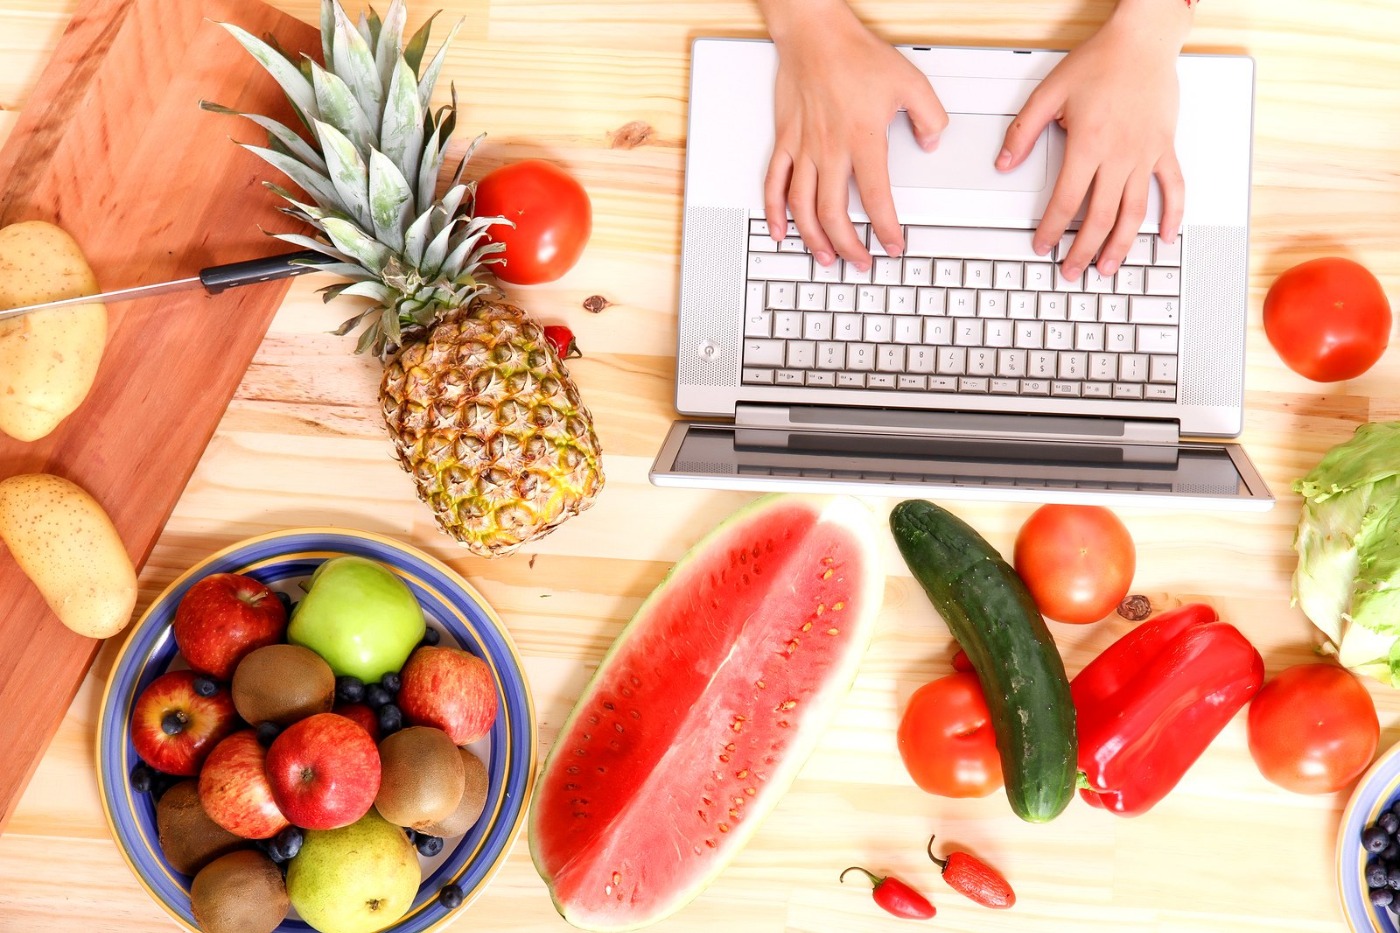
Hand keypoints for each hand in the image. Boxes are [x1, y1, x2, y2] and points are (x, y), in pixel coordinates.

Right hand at [760, 0, 946, 268]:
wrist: (815, 35)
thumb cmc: (855, 55)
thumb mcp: (910, 82)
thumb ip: (929, 116)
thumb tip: (933, 142)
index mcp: (862, 139)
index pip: (875, 197)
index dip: (885, 228)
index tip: (892, 246)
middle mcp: (829, 149)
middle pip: (834, 212)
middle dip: (848, 245)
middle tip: (860, 262)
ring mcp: (803, 148)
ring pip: (802, 206)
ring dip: (813, 238)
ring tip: (825, 257)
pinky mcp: (785, 141)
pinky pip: (774, 183)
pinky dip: (775, 212)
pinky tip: (780, 230)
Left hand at [998, 0, 1192, 279]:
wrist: (1143, 41)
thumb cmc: (1100, 62)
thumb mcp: (1048, 93)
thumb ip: (1023, 131)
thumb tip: (1004, 163)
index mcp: (1088, 145)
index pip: (1065, 201)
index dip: (1052, 229)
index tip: (1043, 246)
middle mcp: (1120, 155)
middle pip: (1100, 217)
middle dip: (1083, 250)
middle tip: (1071, 271)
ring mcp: (1146, 154)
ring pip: (1135, 212)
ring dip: (1121, 245)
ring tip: (1108, 267)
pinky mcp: (1165, 148)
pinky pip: (1174, 188)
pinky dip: (1173, 215)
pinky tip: (1165, 237)